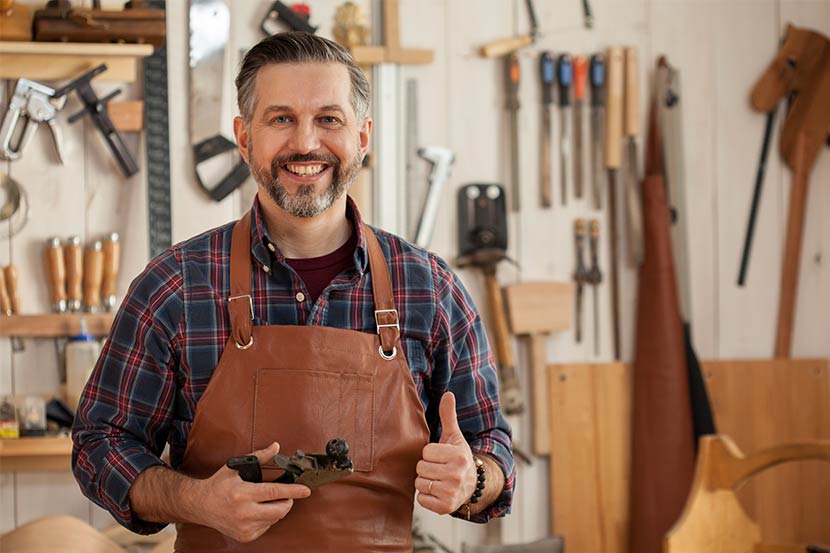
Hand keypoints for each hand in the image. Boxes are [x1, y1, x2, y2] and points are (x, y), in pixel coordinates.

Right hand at [192, 442, 310, 542]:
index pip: (274, 492)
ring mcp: (244, 527)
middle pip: (280, 510)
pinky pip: (267, 527)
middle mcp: (244, 513)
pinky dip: (268, 518)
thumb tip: (276, 446)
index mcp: (242, 493)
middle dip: (288, 501)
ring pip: (275, 519)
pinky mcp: (245, 536)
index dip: (293, 491)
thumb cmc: (219, 485)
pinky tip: (257, 510)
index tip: (306, 490)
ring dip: (277, 509)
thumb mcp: (236, 467)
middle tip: (284, 494)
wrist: (201, 505)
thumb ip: (259, 457)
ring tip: (264, 501)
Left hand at [415, 392, 475, 514]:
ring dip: (425, 482)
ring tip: (439, 480)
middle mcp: (457, 474)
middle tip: (439, 469)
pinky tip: (438, 492)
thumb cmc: (458, 458)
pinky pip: (421, 499)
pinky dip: (426, 497)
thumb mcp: (455, 437)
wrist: (472, 485)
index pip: (426, 452)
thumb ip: (448, 416)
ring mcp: (451, 492)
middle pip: (421, 468)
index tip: (441, 456)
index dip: (431, 454)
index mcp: (458, 455)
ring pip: (419, 483)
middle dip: (427, 468)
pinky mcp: (445, 507)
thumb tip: (447, 394)